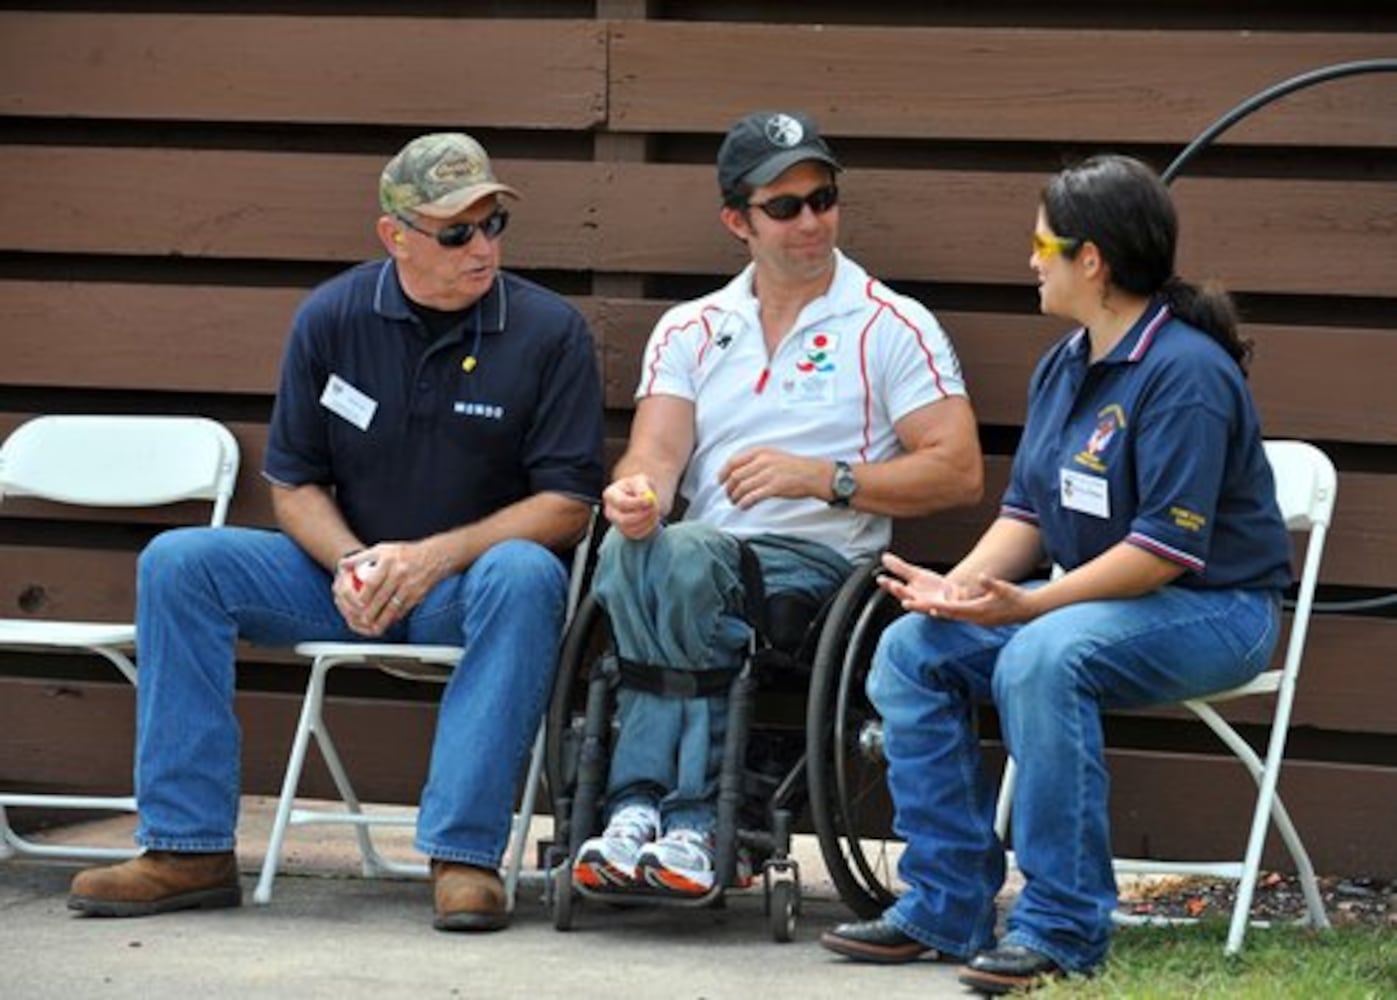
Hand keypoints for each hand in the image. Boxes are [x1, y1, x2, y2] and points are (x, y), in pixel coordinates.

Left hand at [334, 540, 442, 635]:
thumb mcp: (383, 549)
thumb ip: (361, 557)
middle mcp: (400, 573)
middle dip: (369, 612)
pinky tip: (387, 622)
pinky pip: (403, 609)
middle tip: (361, 620)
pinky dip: (394, 618)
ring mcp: (410, 585)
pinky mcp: (418, 595)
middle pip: (381, 598)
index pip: (372, 583)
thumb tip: (342, 565)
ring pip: (392, 607)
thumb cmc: (406, 553)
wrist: (435, 557)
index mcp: (389, 560)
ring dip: (381, 620)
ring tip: (372, 626)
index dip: (363, 597)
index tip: (356, 604)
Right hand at [603, 474, 662, 539]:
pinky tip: (651, 518)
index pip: (622, 503)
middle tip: (655, 508)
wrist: (643, 497)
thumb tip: (645, 496)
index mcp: (610, 494)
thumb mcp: (641, 480)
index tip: (650, 500)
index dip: (637, 503)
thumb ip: (642, 487)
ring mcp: (616, 523)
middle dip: (643, 515)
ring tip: (655, 510)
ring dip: (648, 521)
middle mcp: (610, 511)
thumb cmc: (639, 487)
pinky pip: (637, 534)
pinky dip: (648, 527)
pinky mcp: (625, 532)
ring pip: (632, 529)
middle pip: (624, 520)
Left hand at [719, 447, 823, 508]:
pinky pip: (753, 496)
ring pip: (742, 487)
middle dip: (728, 488)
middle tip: (728, 496)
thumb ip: (755, 461)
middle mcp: (763, 461)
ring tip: (735, 503)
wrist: (814, 474)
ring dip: (735, 497)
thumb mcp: (772, 456)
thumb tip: (737, 473)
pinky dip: (744, 503)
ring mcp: (769, 474)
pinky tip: (743, 507)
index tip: (719, 481)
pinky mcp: (775, 487)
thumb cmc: (793, 467)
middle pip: (736, 476)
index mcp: (760, 452)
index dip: (723, 473)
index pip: (733, 461)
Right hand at [877, 552, 968, 610]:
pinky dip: (937, 611)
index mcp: (909, 593)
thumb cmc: (932, 588)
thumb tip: (884, 557)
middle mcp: (918, 602)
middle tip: (893, 585)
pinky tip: (934, 610)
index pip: (896, 588)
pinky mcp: (945, 610)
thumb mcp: (916, 574)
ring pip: (921, 608)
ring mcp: (931, 607)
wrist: (954, 596)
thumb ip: (900, 568)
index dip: (888, 584)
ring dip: (914, 606)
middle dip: (900, 592)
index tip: (880, 578)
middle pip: (907, 597)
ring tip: (906, 603)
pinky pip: (941, 612)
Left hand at [922, 575, 1041, 626]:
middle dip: (925, 609)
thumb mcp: (1005, 589)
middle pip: (944, 613)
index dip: (935, 606)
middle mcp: (973, 618)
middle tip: (905, 603)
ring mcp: (974, 619)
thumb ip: (992, 584)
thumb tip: (982, 576)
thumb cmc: (1017, 599)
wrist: (1028, 611)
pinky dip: (942, 611)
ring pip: (948, 615)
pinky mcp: (976, 617)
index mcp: (978, 612)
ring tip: (912, 604)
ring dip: (930, 610)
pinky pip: (955, 614)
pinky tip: (932, 607)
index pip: (952, 609)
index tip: (921, 604)